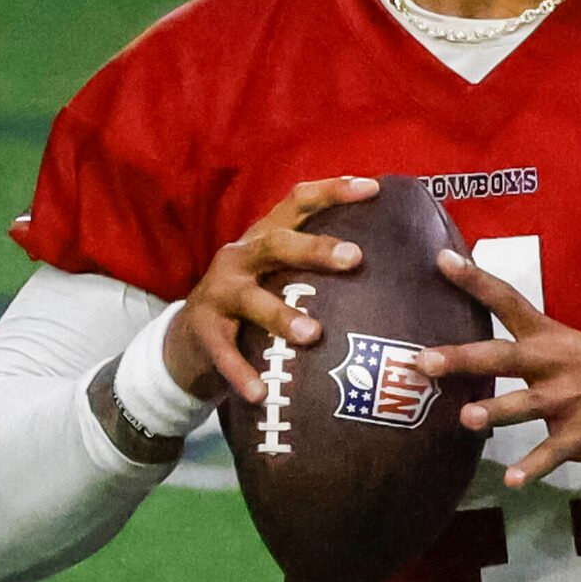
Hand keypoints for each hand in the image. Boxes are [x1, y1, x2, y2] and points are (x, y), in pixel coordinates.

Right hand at [164, 176, 376, 401]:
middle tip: (355, 257)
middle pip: (276, 244)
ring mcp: (218, 293)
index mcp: (264, 237)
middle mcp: (240, 257)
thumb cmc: (254, 300)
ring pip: (250, 300)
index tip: (373, 188)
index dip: (332, 192)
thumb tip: (394, 262)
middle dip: (315, 249)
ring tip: (313, 334)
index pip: (297, 203)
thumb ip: (318, 265)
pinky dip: (242, 373)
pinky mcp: (203, 331)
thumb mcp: (279, 273)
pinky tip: (262, 393)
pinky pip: (224, 352)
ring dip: (282, 315)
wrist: (186, 338)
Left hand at [417, 250, 580, 487]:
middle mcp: (556, 364)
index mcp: (551, 338)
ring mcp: (570, 400)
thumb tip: (474, 348)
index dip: (475, 280)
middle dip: (465, 358)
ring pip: (526, 404)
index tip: (441, 259)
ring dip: (496, 410)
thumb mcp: (572, 347)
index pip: (508, 301)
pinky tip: (513, 480)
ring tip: (466, 418)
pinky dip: (533, 466)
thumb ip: (528, 346)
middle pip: (505, 356)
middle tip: (426, 360)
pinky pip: (553, 451)